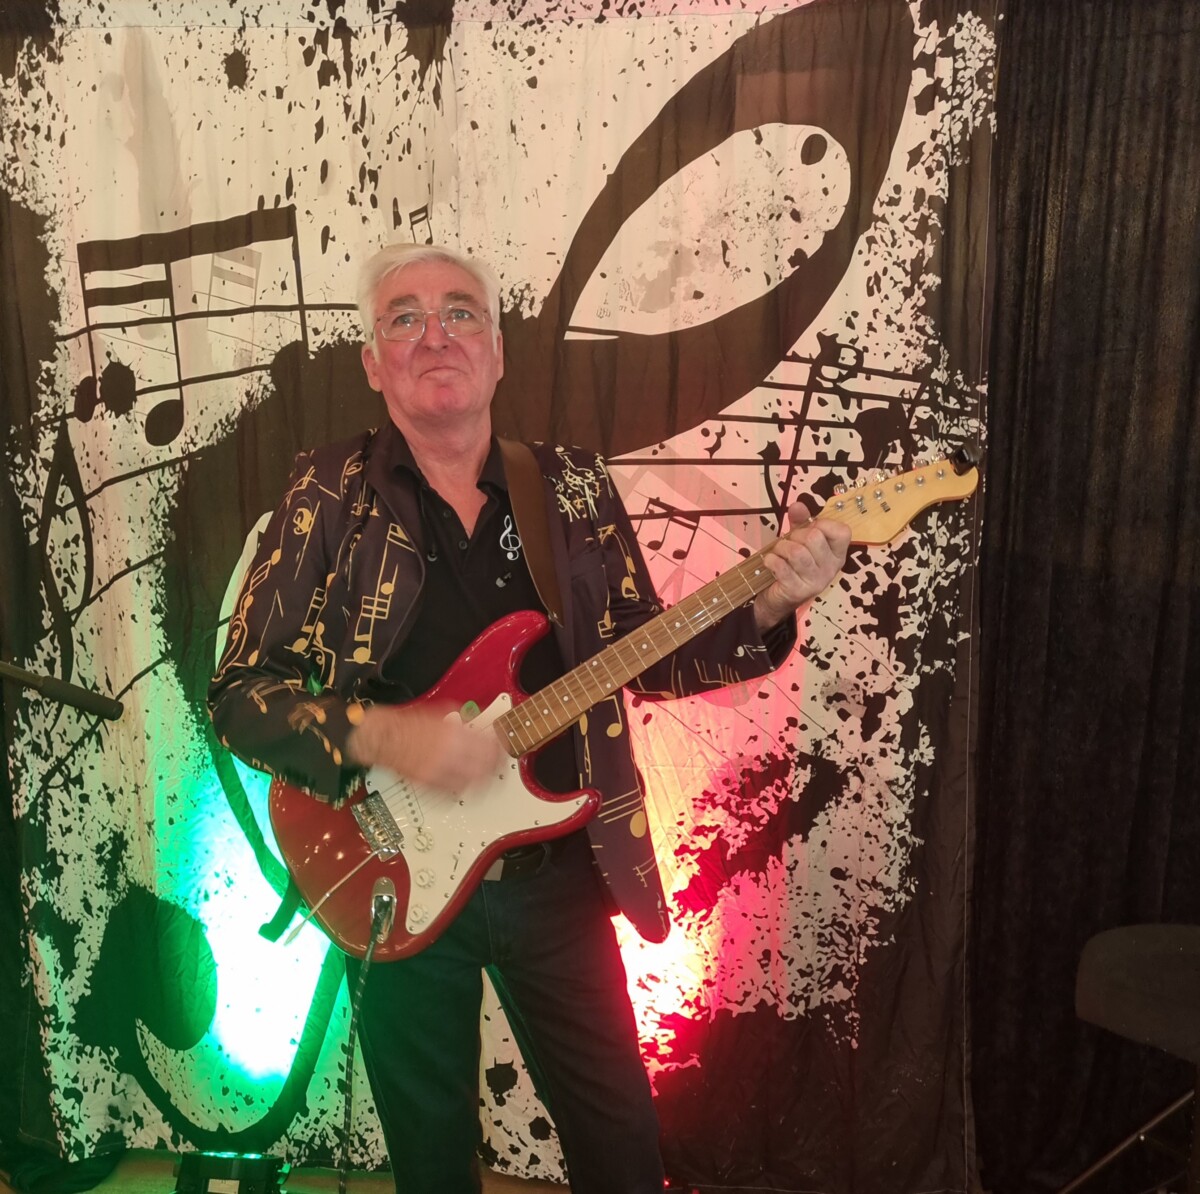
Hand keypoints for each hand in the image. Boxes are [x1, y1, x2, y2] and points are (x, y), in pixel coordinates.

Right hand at [346, 700, 503, 789]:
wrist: (384, 737)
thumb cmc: (411, 724)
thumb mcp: (443, 711)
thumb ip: (465, 718)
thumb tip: (482, 720)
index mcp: (454, 735)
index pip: (489, 748)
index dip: (500, 750)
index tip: (503, 749)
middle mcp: (448, 755)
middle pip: (484, 769)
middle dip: (494, 769)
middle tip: (498, 767)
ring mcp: (438, 772)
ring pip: (470, 784)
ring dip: (480, 782)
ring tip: (485, 779)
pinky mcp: (428, 784)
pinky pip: (452, 793)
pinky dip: (461, 790)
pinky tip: (464, 785)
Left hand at [753, 504, 850, 631]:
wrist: (780, 597)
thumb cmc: (793, 565)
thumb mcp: (799, 539)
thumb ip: (800, 521)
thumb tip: (797, 505)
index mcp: (837, 554)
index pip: (842, 532)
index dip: (823, 523)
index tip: (810, 528)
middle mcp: (831, 569)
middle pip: (814, 537)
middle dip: (795, 535)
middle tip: (789, 543)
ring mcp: (815, 581)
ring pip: (796, 552)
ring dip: (781, 547)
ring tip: (779, 552)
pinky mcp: (797, 590)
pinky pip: (781, 566)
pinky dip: (771, 560)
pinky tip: (771, 562)